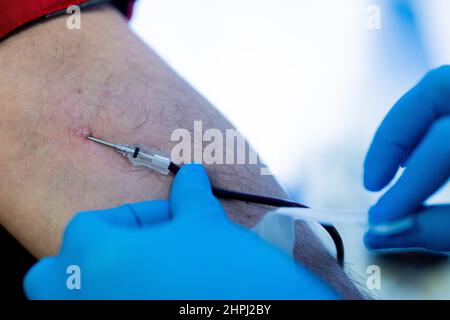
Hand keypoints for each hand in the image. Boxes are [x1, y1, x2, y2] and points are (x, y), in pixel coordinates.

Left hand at [24, 164, 337, 298]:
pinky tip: (157, 293)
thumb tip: (191, 174)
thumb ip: (190, 197)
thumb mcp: (206, 226)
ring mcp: (93, 318)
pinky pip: (98, 309)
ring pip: (73, 296)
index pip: (92, 224)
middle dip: (97, 253)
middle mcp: (80, 294)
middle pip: (60, 269)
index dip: (137, 215)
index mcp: (94, 257)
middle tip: (142, 251)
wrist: (253, 312)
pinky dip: (120, 298)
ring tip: (148, 276)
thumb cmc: (222, 274)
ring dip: (101, 281)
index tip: (173, 221)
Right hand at [364, 66, 449, 251]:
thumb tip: (377, 233)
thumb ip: (439, 231)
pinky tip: (416, 159)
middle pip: (437, 88)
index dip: (408, 183)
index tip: (379, 217)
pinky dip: (424, 125)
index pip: (445, 145)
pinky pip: (445, 101)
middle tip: (372, 181)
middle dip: (395, 135)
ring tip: (392, 171)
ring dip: (406, 128)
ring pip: (439, 88)